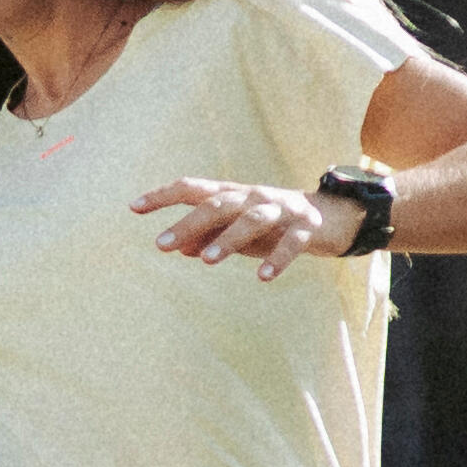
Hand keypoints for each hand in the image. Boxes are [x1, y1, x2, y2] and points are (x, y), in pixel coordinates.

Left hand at [136, 176, 347, 279]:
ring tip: (206, 261)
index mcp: (234, 195)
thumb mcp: (239, 230)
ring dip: (228, 238)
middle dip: (187, 223)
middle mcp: (255, 196)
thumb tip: (178, 247)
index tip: (134, 208)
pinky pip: (292, 242)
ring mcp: (283, 209)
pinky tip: (263, 277)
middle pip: (218, 204)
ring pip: (253, 219)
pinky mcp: (307, 227)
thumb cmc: (275, 224)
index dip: (164, 196)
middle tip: (161, 246)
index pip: (193, 188)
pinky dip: (278, 258)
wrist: (332, 216)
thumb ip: (210, 236)